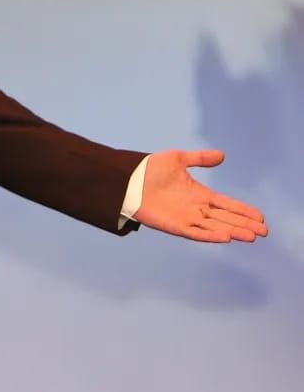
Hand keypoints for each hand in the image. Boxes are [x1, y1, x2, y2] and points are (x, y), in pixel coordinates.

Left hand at [134, 150, 267, 242]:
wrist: (128, 179)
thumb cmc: (150, 169)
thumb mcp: (177, 159)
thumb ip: (199, 158)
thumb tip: (222, 155)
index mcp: (199, 193)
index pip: (226, 204)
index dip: (242, 210)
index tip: (260, 217)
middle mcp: (196, 208)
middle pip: (225, 218)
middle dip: (244, 224)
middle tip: (263, 232)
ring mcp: (186, 217)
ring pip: (215, 227)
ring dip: (232, 231)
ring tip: (251, 236)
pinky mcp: (174, 225)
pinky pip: (196, 232)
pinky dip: (210, 235)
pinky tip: (225, 237)